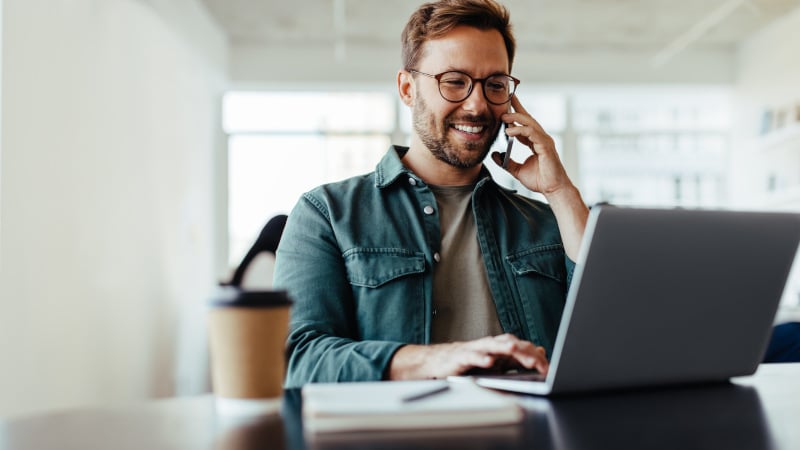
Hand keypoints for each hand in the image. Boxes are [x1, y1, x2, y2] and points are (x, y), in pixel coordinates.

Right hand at [388, 333, 548, 379]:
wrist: (439, 363)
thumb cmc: (469, 363)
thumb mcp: (497, 363)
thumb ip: (517, 359)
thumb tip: (540, 352)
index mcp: (500, 347)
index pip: (522, 348)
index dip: (535, 357)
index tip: (548, 369)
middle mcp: (489, 345)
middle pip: (510, 344)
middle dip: (524, 353)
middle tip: (539, 363)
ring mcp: (475, 349)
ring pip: (492, 346)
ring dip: (504, 348)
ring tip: (514, 351)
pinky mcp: (461, 357)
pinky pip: (472, 356)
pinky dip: (480, 358)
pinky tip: (488, 362)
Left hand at [491, 95, 573, 196]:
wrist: (552, 189)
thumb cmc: (540, 180)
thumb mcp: (517, 170)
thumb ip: (506, 162)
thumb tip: (494, 155)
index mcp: (535, 142)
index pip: (524, 124)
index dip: (516, 113)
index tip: (507, 104)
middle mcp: (540, 138)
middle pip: (528, 118)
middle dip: (516, 108)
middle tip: (503, 103)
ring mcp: (544, 141)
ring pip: (530, 123)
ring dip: (516, 118)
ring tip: (503, 118)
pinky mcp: (546, 146)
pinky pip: (532, 133)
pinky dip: (520, 130)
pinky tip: (509, 132)